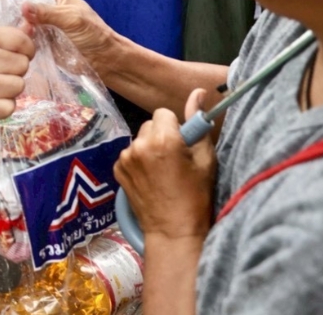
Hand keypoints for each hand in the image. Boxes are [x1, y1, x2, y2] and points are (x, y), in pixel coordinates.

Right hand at [0, 25, 34, 118]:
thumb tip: (30, 33)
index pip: (20, 42)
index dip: (26, 47)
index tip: (19, 51)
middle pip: (22, 65)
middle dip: (17, 66)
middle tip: (4, 67)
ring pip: (17, 86)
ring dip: (12, 85)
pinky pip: (6, 109)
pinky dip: (5, 104)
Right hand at [21, 0, 121, 74]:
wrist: (102, 59)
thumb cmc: (93, 34)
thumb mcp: (71, 19)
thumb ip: (47, 12)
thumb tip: (24, 6)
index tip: (4, 8)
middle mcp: (45, 6)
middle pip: (21, 8)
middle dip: (15, 17)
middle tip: (16, 27)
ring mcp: (41, 24)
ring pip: (21, 24)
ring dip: (18, 31)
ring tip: (18, 38)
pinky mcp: (40, 40)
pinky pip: (26, 39)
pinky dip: (22, 42)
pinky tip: (19, 45)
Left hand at [114, 89, 215, 239]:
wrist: (173, 229)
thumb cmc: (196, 195)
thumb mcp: (205, 158)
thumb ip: (198, 122)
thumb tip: (198, 91)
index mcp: (163, 140)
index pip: (163, 113)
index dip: (175, 127)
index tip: (181, 144)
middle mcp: (139, 145)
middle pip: (150, 124)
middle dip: (161, 135)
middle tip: (173, 158)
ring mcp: (125, 158)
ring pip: (139, 139)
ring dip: (149, 147)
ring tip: (162, 171)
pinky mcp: (117, 169)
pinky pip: (129, 153)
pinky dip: (138, 160)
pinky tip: (150, 178)